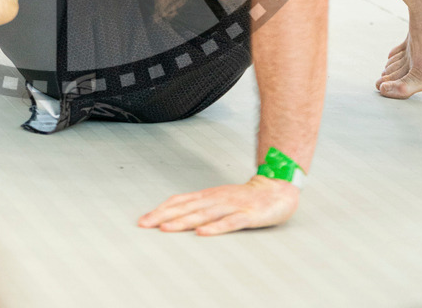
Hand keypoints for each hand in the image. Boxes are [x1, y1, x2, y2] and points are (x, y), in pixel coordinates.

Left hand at [139, 176, 298, 235]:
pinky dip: (215, 228)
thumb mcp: (219, 199)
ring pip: (203, 214)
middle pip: (186, 208)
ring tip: (166, 227)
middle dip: (164, 216)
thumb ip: (200, 206)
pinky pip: (229, 222)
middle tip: (145, 224)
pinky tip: (203, 233)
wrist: (276, 188)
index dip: (161, 210)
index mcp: (208, 196)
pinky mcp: (247, 215)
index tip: (144, 219)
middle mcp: (216, 199)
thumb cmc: (245, 197)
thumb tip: (176, 214)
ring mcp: (231, 206)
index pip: (179, 201)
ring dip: (183, 221)